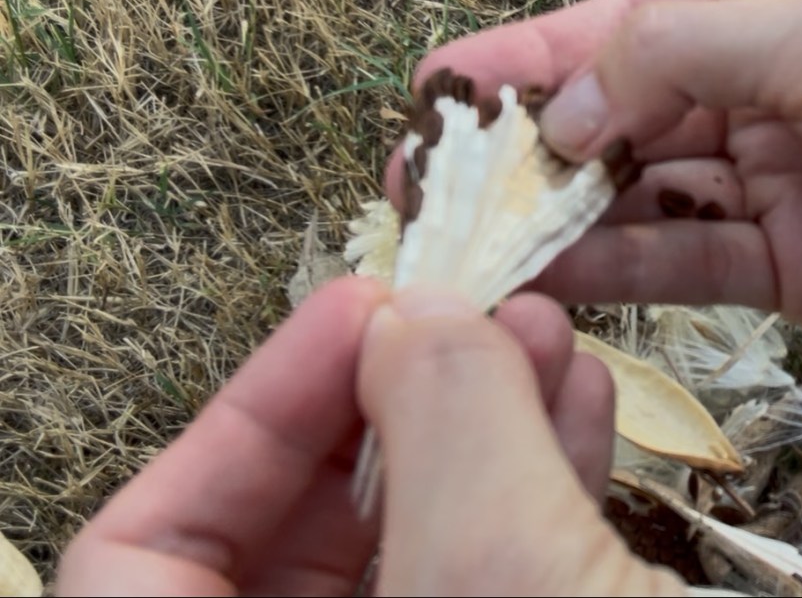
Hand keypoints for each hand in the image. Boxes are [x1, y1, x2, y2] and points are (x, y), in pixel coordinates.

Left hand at [56, 277, 685, 596]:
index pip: (141, 564)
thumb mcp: (513, 587)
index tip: (355, 311)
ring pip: (414, 544)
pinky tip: (581, 402)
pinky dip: (536, 475)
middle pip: (292, 542)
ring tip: (537, 332)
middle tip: (454, 312)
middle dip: (385, 401)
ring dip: (476, 420)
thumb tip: (413, 315)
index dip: (246, 417)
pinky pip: (500, 571)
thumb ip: (448, 432)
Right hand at [406, 0, 801, 366]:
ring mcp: (764, 185)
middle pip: (615, 121)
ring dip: (560, 218)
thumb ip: (672, 57)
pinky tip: (551, 275)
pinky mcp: (783, 271)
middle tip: (434, 180)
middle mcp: (753, 94)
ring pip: (638, 200)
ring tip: (475, 237)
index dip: (524, 60)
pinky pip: (682, 265)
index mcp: (762, 9)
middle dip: (527, 149)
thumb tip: (560, 112)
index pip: (617, 31)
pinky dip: (617, 272)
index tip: (439, 89)